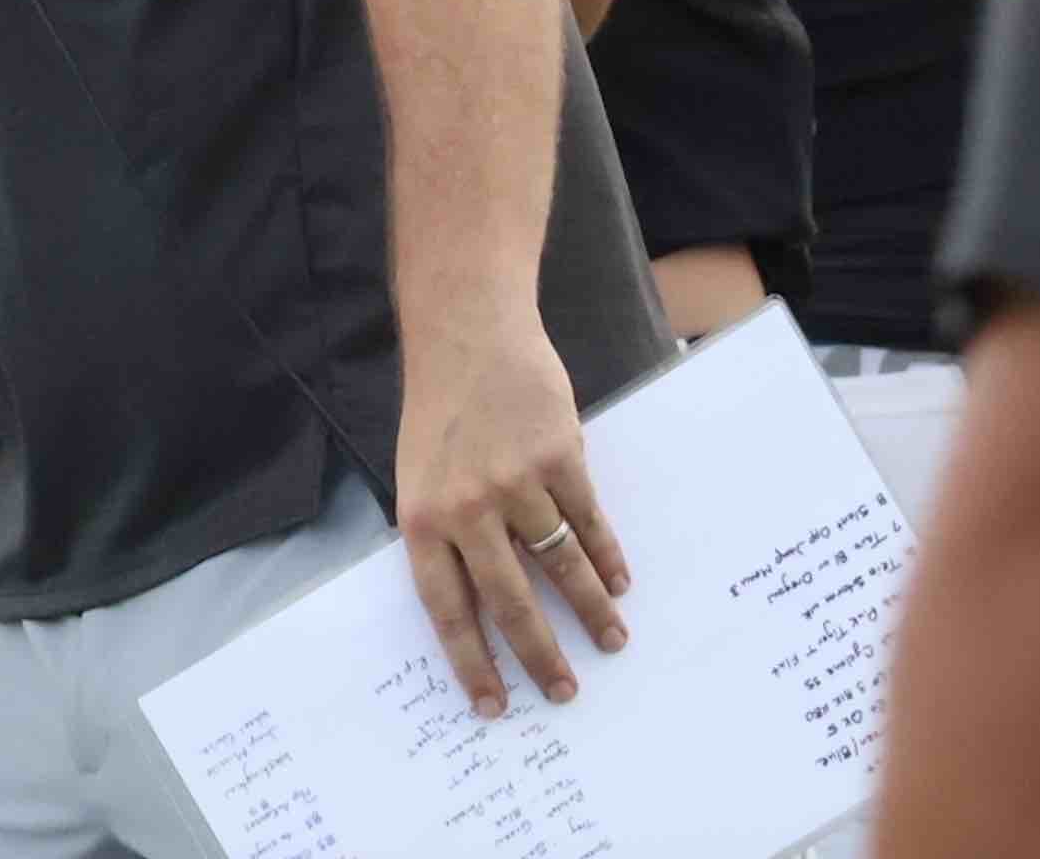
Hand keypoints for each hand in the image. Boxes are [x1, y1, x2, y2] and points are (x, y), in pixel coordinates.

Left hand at [396, 315, 629, 715]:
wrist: (466, 334)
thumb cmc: (440, 413)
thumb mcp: (420, 478)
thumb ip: (447, 537)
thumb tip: (482, 608)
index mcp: (423, 519)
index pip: (448, 610)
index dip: (472, 663)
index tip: (495, 706)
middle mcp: (466, 508)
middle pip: (510, 601)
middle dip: (541, 655)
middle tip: (566, 692)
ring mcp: (514, 482)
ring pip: (559, 566)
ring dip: (590, 610)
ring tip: (611, 641)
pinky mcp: (557, 457)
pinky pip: (587, 522)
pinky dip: (606, 556)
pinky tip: (619, 582)